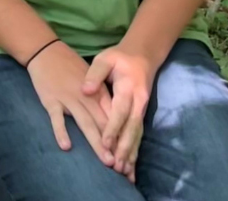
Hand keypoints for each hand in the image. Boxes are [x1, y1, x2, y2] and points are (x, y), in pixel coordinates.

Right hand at [27, 41, 114, 167]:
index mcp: (96, 91)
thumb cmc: (70, 65)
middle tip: (123, 164)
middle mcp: (84, 96)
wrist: (46, 51)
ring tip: (106, 160)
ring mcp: (67, 99)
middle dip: (113, 144)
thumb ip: (101, 97)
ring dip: (96, 142)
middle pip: (101, 123)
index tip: (129, 153)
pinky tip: (66, 146)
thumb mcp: (91, 78)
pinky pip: (57, 118)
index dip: (121, 134)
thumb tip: (115, 119)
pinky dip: (61, 131)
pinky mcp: (51, 100)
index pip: (112, 115)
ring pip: (84, 123)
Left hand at [82, 47, 156, 182]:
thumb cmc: (120, 57)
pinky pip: (139, 135)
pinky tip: (130, 165)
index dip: (113, 127)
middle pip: (132, 127)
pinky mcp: (141, 115)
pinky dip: (134, 151)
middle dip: (124, 148)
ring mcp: (142, 109)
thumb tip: (85, 90)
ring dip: (130, 153)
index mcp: (128, 88)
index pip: (120, 111)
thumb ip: (95, 74)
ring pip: (137, 134)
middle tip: (115, 166)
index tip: (105, 142)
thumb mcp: (105, 58)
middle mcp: (138, 101)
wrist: (143, 55)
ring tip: (123, 172)